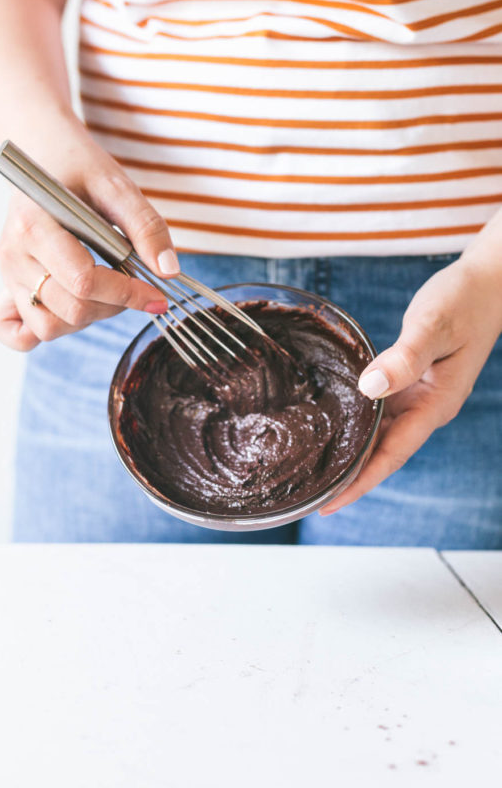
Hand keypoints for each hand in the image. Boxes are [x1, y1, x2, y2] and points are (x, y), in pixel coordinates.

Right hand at [0, 129, 176, 350]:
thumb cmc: (79, 169)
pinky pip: (19, 334)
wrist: (44, 156)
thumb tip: (167, 271)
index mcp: (34, 225)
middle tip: (133, 286)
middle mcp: (13, 255)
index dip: (127, 293)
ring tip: (105, 291)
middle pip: (70, 310)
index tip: (157, 294)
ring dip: (87, 319)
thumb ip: (145, 227)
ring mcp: (8, 275)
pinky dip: (44, 332)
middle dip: (114, 306)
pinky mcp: (8, 288)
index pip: (83, 281)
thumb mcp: (117, 186)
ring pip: (49, 327)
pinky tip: (70, 311)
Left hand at [319, 256, 501, 515]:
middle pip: (380, 454)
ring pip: (377, 434)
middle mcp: (425, 408)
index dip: (358, 483)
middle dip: (347, 477)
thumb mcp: (433, 326)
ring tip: (309, 469)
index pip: (390, 456)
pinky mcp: (408, 381)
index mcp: (435, 405)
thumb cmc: (463, 301)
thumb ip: (404, 357)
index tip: (327, 504)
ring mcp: (417, 396)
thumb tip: (369, 387)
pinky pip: (377, 411)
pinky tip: (328, 424)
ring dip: (348, 452)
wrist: (487, 284)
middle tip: (304, 494)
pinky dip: (353, 421)